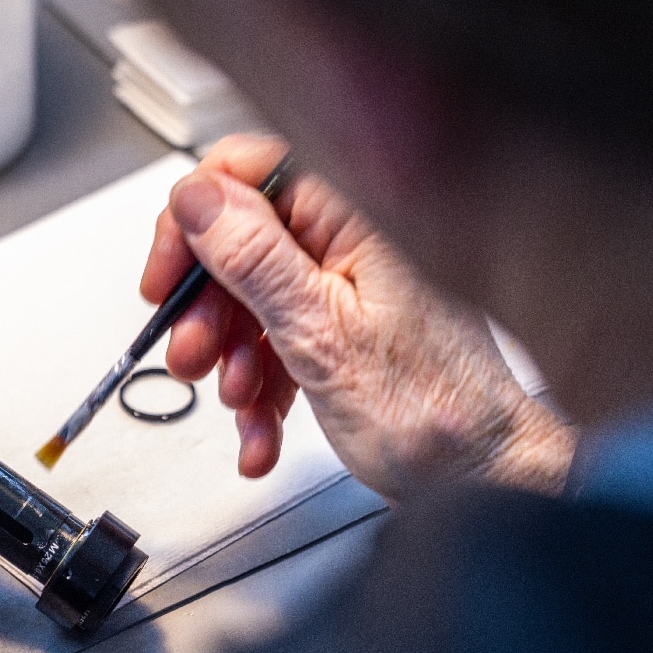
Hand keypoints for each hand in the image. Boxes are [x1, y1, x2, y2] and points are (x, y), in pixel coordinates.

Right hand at [142, 134, 574, 501]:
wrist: (485, 479)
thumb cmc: (434, 415)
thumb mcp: (321, 335)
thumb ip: (254, 260)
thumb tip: (199, 199)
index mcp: (359, 218)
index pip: (251, 173)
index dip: (194, 221)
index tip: (168, 275)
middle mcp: (356, 242)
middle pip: (242, 244)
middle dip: (207, 309)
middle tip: (191, 354)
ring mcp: (349, 289)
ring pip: (253, 302)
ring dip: (231, 360)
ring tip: (239, 403)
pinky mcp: (346, 333)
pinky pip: (279, 343)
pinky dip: (262, 390)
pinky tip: (261, 432)